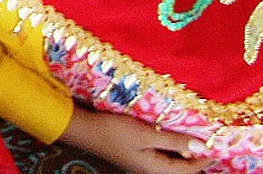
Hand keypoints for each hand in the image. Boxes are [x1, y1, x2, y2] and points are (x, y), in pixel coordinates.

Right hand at [61, 108, 209, 173]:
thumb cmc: (114, 131)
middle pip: (180, 167)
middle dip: (194, 155)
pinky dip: (168, 145)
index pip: (188, 169)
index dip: (203, 159)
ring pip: (170, 160)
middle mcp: (150, 169)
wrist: (84, 129)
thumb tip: (200, 148)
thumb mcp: (146, 134)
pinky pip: (159, 153)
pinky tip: (167, 133)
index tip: (215, 145)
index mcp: (155, 168)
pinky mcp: (136, 154)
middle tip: (204, 138)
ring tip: (189, 134)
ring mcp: (142, 162)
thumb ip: (173, 142)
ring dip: (181, 149)